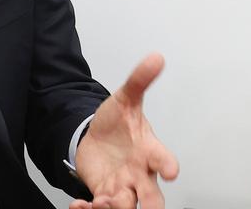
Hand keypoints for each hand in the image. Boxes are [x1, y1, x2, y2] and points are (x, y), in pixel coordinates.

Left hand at [70, 53, 178, 208]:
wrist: (95, 136)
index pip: (163, 159)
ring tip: (101, 203)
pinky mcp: (104, 193)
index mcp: (149, 150)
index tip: (170, 171)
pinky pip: (101, 208)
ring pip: (127, 206)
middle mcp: (140, 173)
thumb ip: (140, 80)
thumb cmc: (118, 123)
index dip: (168, 165)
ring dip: (115, 208)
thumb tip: (156, 57)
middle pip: (153, 197)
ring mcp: (123, 186)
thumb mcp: (125, 98)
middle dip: (151, 204)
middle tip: (145, 207)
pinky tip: (79, 206)